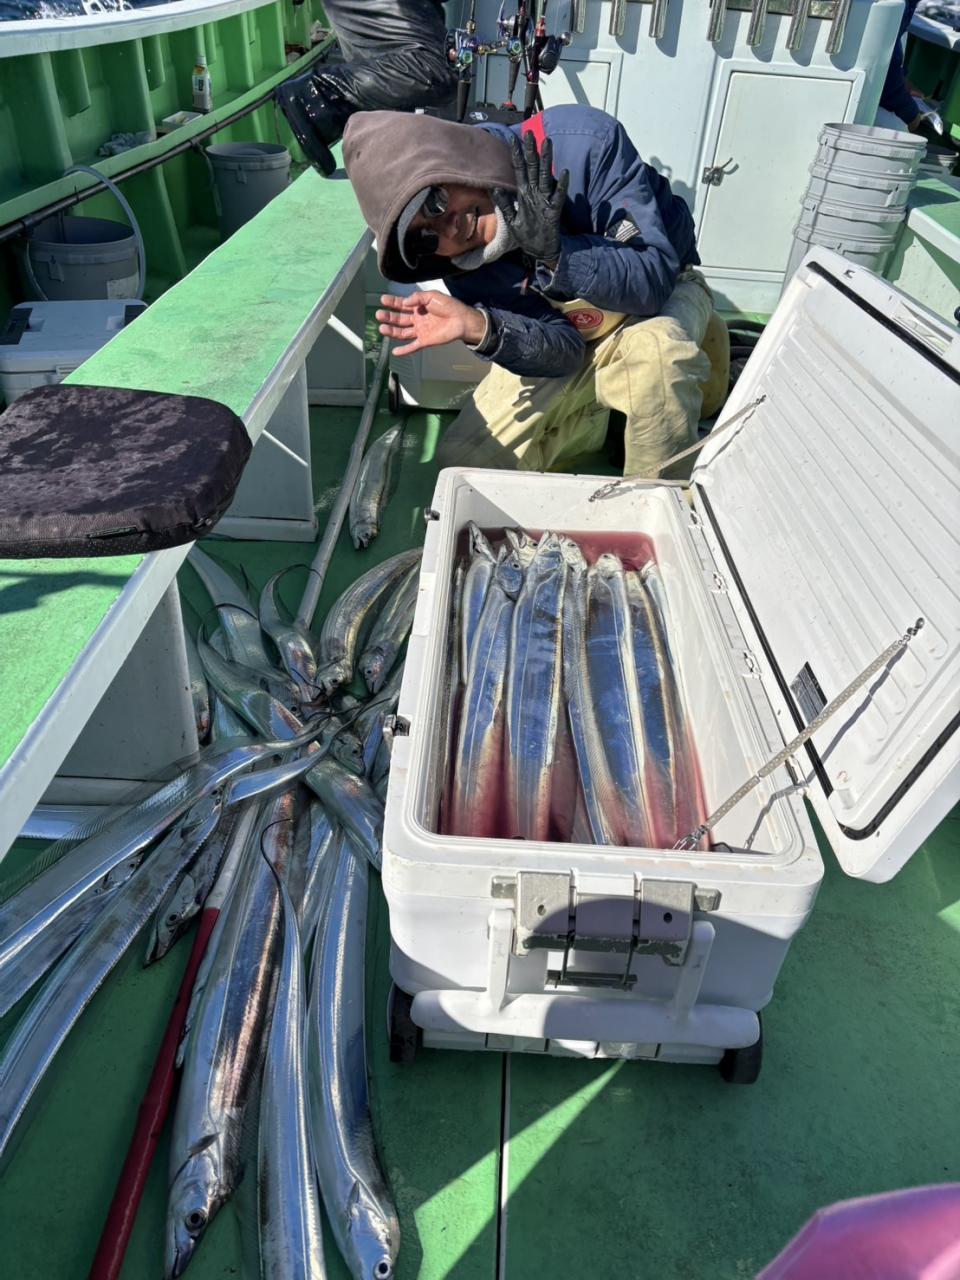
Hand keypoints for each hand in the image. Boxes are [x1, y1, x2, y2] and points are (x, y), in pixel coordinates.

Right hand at [376, 292, 485, 355]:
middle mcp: (417, 319)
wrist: (461, 319)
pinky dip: (404, 351)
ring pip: (402, 332)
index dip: (392, 303)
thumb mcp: (432, 296)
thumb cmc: (449, 306)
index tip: (382, 300)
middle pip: (399, 319)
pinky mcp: (425, 341)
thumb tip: (404, 302)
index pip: (402, 305)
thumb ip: (417, 298)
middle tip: (379, 314)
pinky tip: (395, 352)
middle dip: (388, 317)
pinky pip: (413, 347)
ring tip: (382, 328)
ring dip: (392, 331)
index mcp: (419, 307)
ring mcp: (420, 331)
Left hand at [492, 132, 568, 265]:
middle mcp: (535, 193)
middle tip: (530, 133)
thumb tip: (493, 188)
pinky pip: (558, 196)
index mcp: (524, 194)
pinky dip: (561, 186)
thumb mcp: (511, 220)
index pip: (519, 170)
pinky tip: (564, 173)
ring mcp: (545, 200)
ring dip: (547, 161)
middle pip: (533, 168)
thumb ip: (504, 204)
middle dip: (532, 151)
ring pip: (546, 176)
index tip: (513, 139)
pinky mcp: (554, 211)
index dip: (517, 156)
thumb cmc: (526, 235)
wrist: (539, 251)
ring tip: (547, 143)